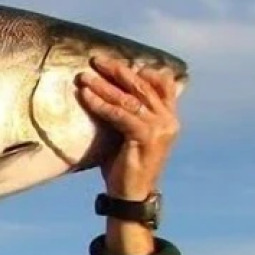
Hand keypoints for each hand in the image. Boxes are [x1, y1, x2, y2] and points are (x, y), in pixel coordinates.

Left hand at [75, 55, 181, 199]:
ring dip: (104, 85)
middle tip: (97, 60)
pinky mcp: (145, 137)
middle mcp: (168, 120)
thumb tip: (110, 90)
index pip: (162, 84)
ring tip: (85, 75)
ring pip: (129, 98)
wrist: (132, 195)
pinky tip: (86, 95)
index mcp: (170, 118)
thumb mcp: (131, 133)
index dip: (142, 71)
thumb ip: (129, 113)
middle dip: (118, 71)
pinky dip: (100, 103)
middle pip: (143, 86)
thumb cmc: (127, 165)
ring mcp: (159, 128)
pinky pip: (119, 114)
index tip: (119, 63)